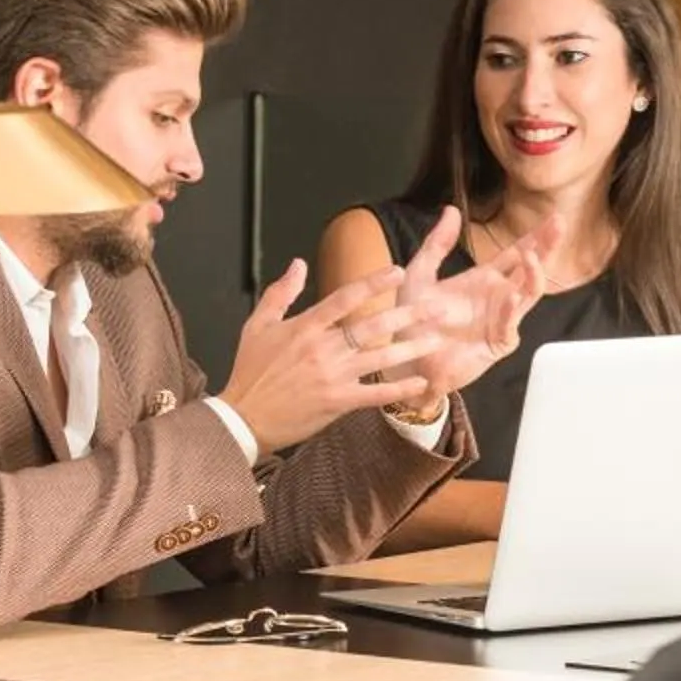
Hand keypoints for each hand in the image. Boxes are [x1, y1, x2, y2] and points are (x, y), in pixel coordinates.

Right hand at [218, 258, 438, 452]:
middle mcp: (322, 349)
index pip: (345, 298)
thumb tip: (298, 263)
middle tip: (436, 306)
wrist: (244, 417)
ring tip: (436, 339)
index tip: (398, 272)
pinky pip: (375, 394)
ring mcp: (332, 376)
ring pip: (378, 357)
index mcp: (304, 327)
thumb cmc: (250, 371)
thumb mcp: (256, 325)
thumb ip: (281, 292)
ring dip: (410, 348)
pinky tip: (421, 382)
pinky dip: (399, 389)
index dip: (374, 283)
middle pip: (371, 326)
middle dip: (406, 314)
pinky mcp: (337, 402)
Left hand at [383, 206, 550, 406]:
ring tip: (532, 256)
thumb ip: (437, 244)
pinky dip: (511, 311)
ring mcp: (501, 319)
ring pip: (529, 294)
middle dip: (547, 247)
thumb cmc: (412, 321)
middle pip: (531, 269)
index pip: (516, 253)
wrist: (406, 361)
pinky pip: (509, 325)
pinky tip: (513, 296)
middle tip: (559, 225)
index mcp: (484, 279)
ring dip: (534, 275)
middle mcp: (499, 297)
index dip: (535, 236)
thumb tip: (451, 209)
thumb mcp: (420, 274)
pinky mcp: (497, 343)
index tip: (553, 217)